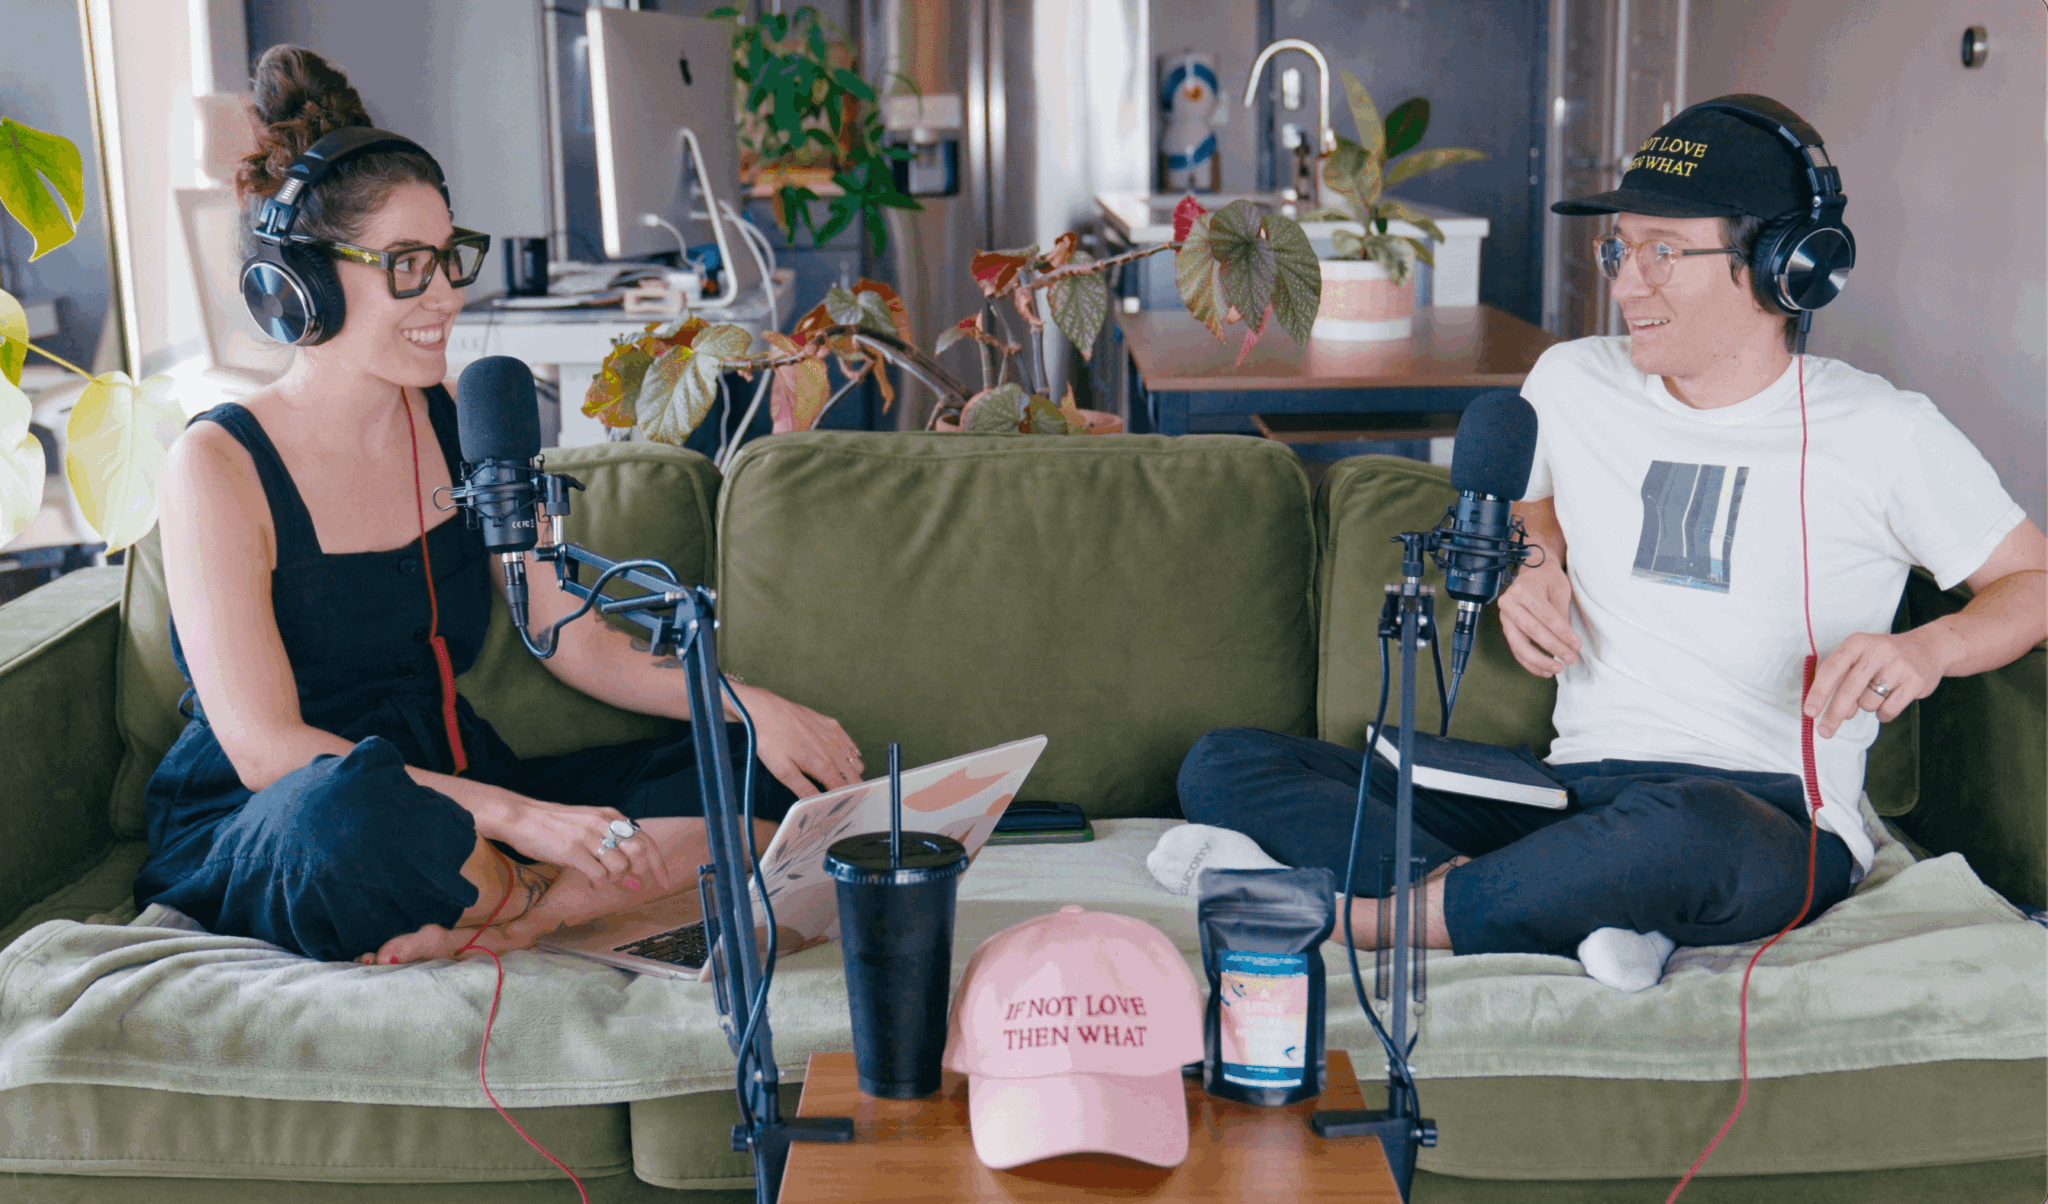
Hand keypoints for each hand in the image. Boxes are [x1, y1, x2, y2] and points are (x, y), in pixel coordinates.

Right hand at [474, 789, 672, 893]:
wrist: (522, 817)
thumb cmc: (556, 827)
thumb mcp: (589, 830)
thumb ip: (613, 850)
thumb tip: (635, 881)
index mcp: (611, 816)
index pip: (647, 841)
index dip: (659, 864)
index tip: (666, 882)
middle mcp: (603, 823)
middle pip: (639, 853)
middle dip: (638, 872)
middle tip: (627, 880)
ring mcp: (588, 836)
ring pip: (619, 867)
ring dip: (613, 879)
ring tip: (598, 876)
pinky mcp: (572, 851)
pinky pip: (599, 875)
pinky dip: (598, 883)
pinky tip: (588, 880)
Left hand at [729, 684, 864, 797]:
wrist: (765, 710)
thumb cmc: (771, 742)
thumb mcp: (782, 771)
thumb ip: (804, 789)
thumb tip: (818, 806)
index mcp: (822, 765)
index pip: (844, 789)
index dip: (843, 800)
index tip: (838, 806)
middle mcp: (834, 750)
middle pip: (855, 777)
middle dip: (850, 788)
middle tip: (837, 794)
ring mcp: (835, 736)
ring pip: (856, 761)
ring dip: (851, 772)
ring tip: (836, 777)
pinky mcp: (832, 724)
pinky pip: (851, 744)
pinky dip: (849, 754)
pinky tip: (836, 757)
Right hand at [1497, 559, 1580, 677]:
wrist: (1532, 572)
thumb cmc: (1547, 578)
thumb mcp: (1560, 589)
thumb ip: (1561, 614)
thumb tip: (1568, 641)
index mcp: (1523, 591)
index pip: (1546, 617)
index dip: (1562, 633)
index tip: (1576, 646)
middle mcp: (1509, 604)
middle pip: (1532, 632)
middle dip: (1553, 648)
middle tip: (1570, 659)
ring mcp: (1505, 618)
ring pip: (1519, 646)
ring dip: (1539, 661)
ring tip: (1557, 669)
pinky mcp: (1507, 628)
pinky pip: (1516, 650)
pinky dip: (1530, 663)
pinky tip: (1544, 670)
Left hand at [1805, 626, 1956, 738]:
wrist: (1927, 648)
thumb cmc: (1882, 657)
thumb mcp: (1859, 656)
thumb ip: (1840, 677)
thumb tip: (1829, 711)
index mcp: (1857, 642)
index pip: (1832, 669)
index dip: (1818, 692)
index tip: (1809, 713)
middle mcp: (1878, 651)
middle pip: (1849, 690)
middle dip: (1834, 714)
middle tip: (1825, 731)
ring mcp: (1899, 666)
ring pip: (1868, 702)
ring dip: (1866, 706)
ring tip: (1876, 692)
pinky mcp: (1915, 681)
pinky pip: (1889, 710)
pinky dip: (1883, 713)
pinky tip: (1888, 701)